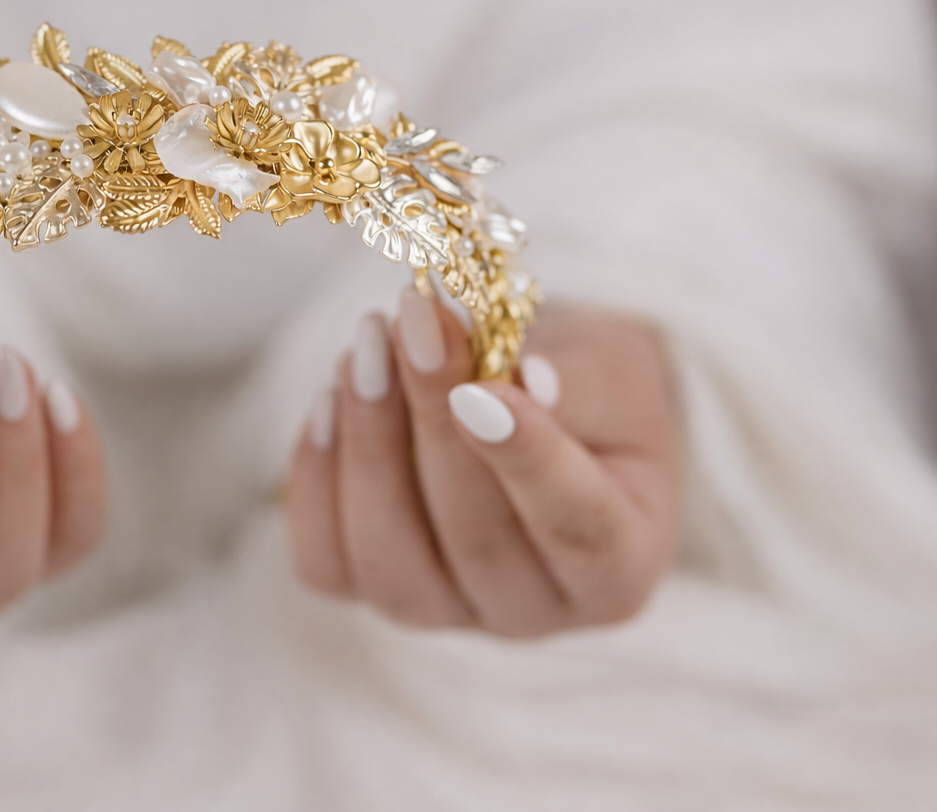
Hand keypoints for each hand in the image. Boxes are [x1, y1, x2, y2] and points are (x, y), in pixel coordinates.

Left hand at [287, 290, 681, 636]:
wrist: (535, 397)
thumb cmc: (588, 387)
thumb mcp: (610, 366)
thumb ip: (574, 382)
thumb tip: (529, 382)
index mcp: (619, 568)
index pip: (579, 529)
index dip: (527, 461)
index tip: (481, 388)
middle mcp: (532, 612)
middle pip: (474, 539)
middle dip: (431, 421)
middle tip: (412, 325)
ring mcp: (446, 611)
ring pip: (390, 559)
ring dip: (367, 444)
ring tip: (365, 351)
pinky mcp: (370, 591)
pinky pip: (326, 559)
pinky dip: (317, 479)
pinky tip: (327, 400)